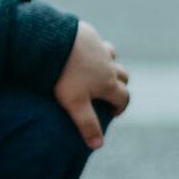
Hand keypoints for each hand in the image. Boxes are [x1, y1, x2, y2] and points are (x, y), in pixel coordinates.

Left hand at [54, 20, 129, 148]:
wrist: (54, 41)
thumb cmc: (64, 75)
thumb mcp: (74, 103)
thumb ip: (87, 124)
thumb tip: (98, 145)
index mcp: (107, 82)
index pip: (124, 97)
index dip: (121, 107)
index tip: (113, 113)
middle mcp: (108, 64)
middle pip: (123, 75)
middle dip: (120, 85)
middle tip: (107, 94)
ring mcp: (99, 46)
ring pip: (112, 55)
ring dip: (109, 63)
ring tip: (95, 71)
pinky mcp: (88, 33)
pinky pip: (95, 41)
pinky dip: (93, 48)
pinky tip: (80, 50)